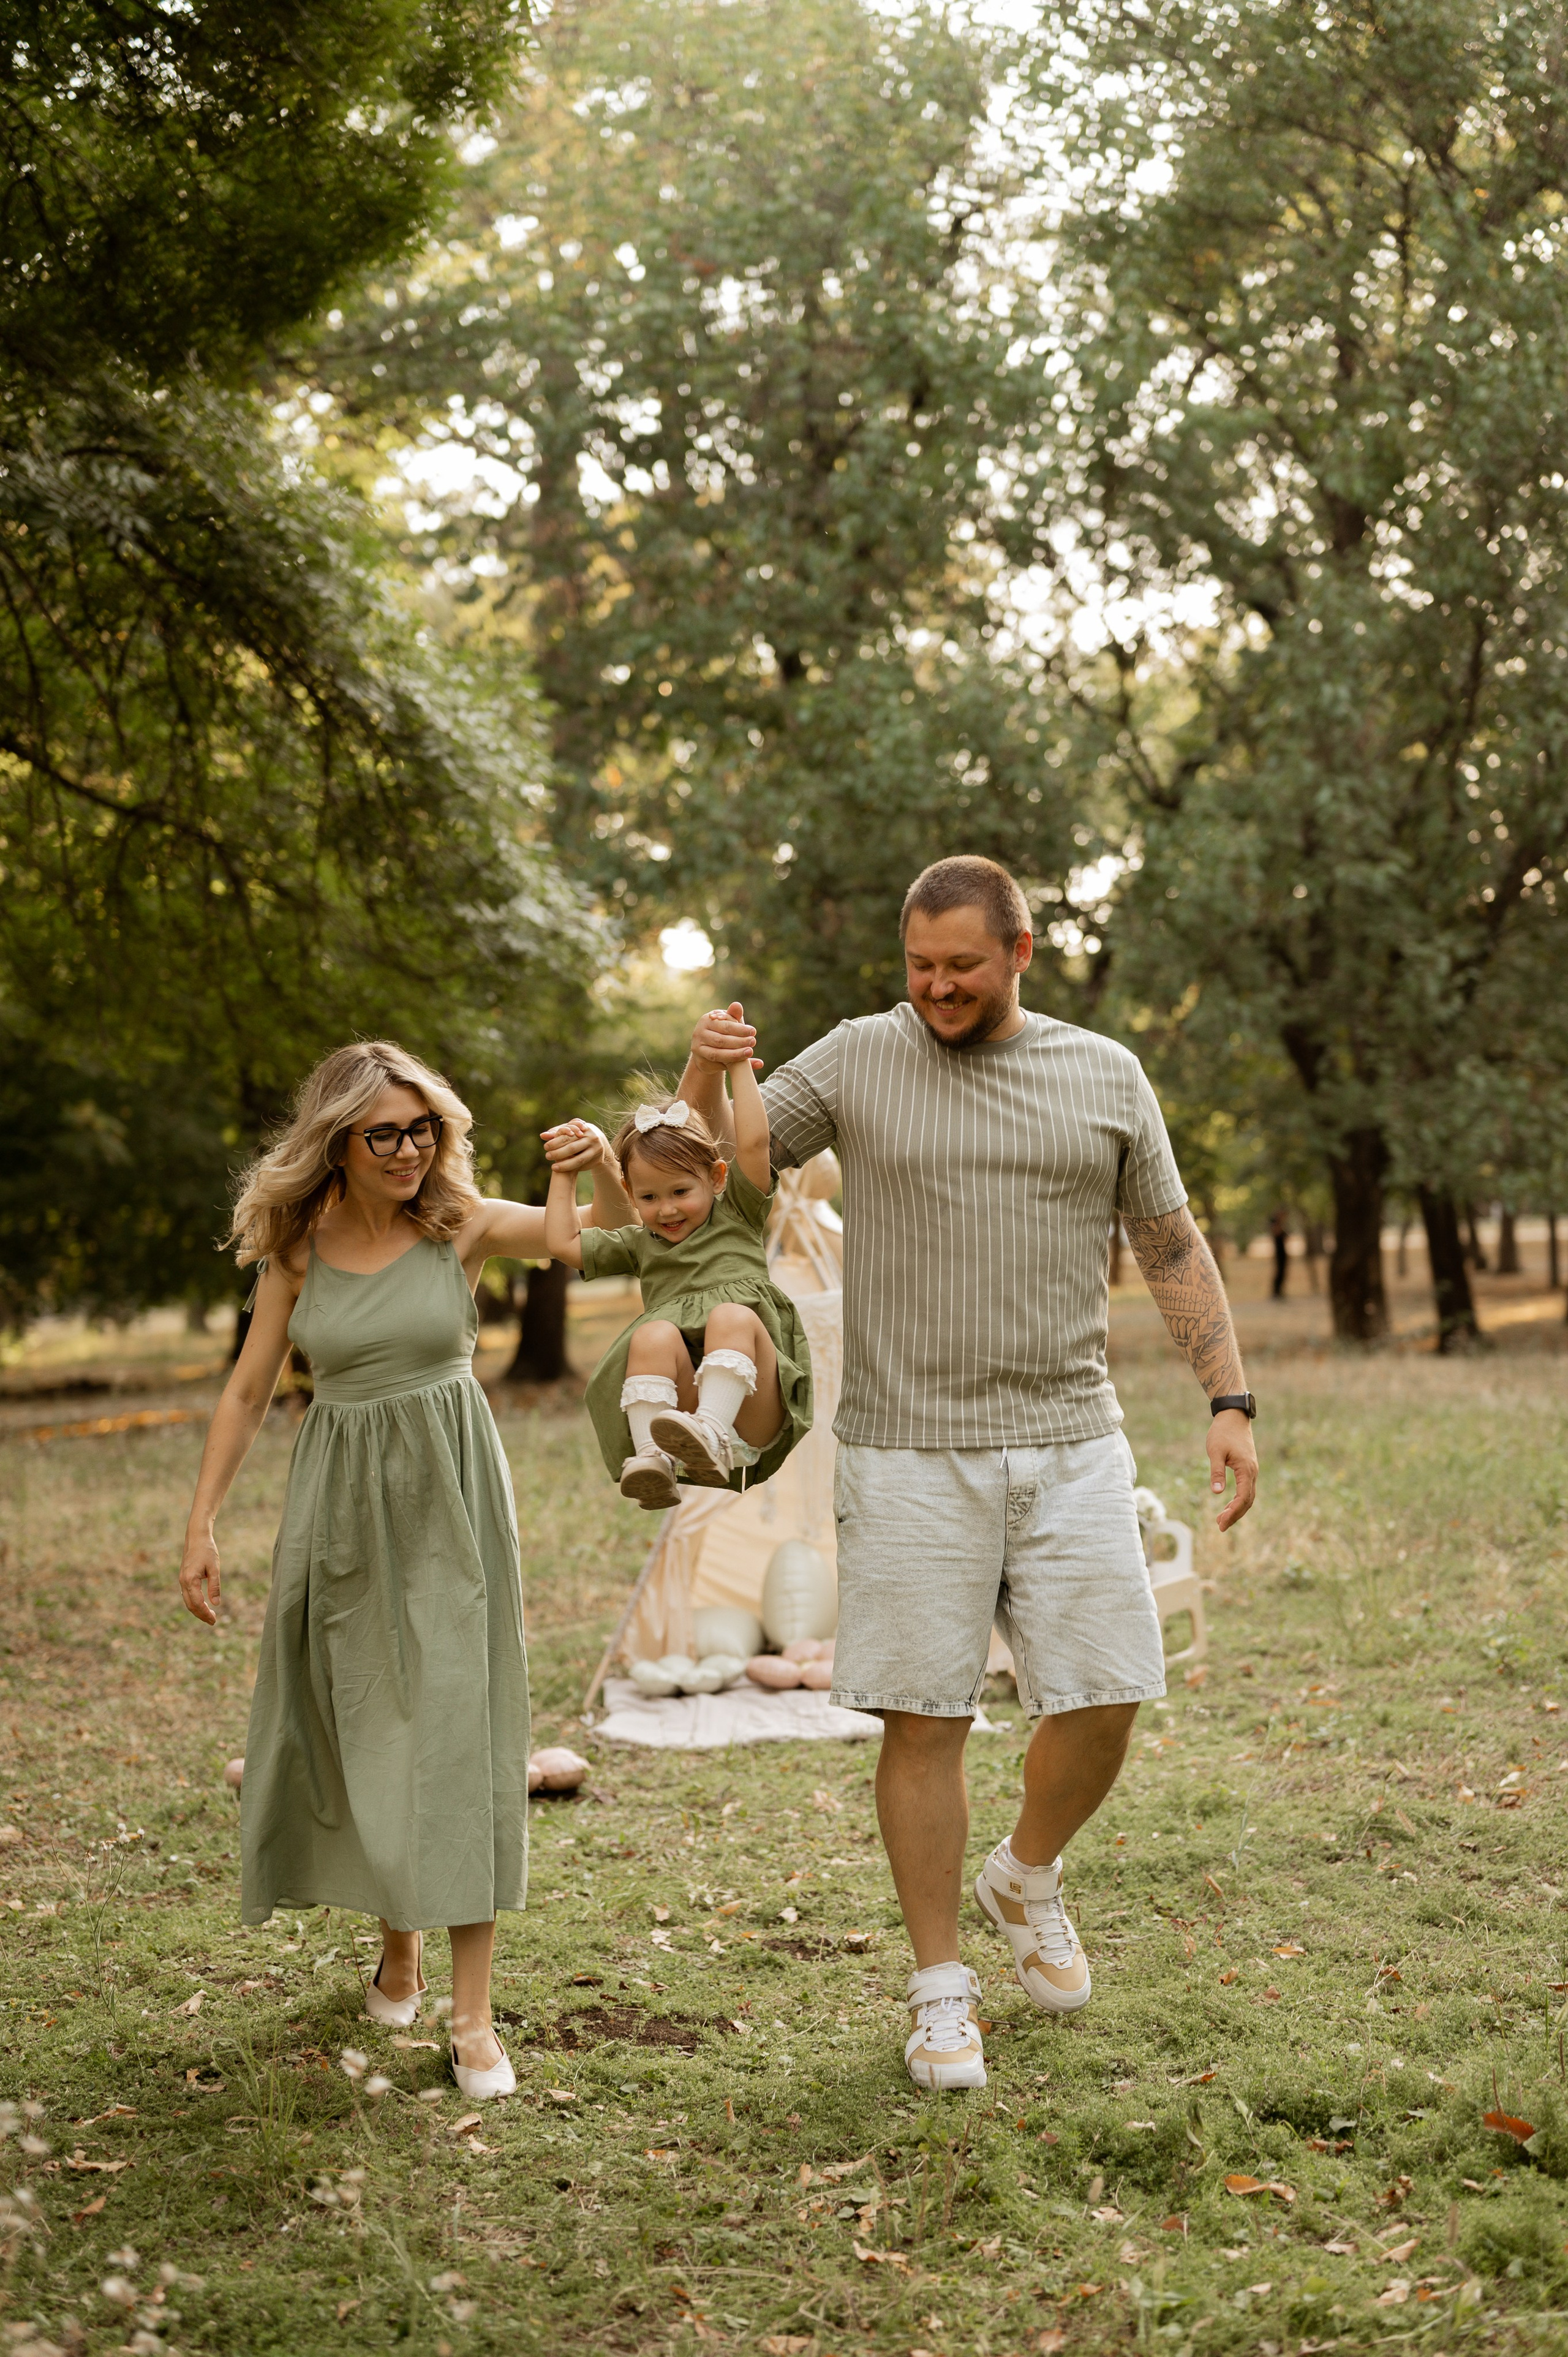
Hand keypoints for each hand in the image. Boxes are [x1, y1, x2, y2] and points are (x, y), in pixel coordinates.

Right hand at [180, 1529, 220, 1625]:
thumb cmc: (207, 1550)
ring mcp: (182, 1580)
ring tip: (209, 1615)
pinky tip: (203, 1604)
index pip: (197, 1603)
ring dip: (197, 1609)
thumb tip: (216, 1604)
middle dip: (201, 1615)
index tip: (214, 1620)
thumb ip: (214, 1586)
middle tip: (213, 1621)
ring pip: (188, 1600)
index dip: (205, 1613)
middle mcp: (183, 1581)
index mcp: (190, 1580)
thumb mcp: (214, 1568)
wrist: (196, 1537)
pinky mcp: (184, 1577)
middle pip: (190, 1605)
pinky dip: (194, 1602)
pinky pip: (187, 1594)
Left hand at [541, 1119, 608, 1171]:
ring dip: (565, 1164)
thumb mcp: (570, 1132)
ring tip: (553, 1167)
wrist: (599, 1143)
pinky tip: (562, 1170)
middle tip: (547, 1156)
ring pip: (578, 1159)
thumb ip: (556, 1133)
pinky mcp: (597, 1159)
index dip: (556, 1141)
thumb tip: (542, 1135)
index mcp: (584, 1128)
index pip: (568, 1136)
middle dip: (559, 1152)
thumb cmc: (579, 1136)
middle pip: (572, 1147)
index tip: (546, 1146)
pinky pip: (582, 1165)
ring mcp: (596, 1149)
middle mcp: (592, 1138)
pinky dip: (571, 1167)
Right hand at [691, 1001, 761, 1070]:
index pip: (724, 1025)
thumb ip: (733, 1015)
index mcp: (706, 1020)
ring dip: (735, 1054)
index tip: (753, 1031)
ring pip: (717, 1054)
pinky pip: (717, 1065)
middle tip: (753, 1042)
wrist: (707, 1049)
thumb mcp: (727, 1022)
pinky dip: (730, 1065)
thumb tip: (737, 1005)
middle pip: (720, 1040)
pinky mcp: (700, 1062)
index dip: (739, 1029)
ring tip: (750, 1052)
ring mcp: (698, 1049)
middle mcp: (698, 1034)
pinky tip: (743, 1065)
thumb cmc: (721, 1031)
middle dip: (739, 1042)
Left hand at [1207, 1410, 1257, 1531]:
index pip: (1242, 1498)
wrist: (1233, 1416)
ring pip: (1248, 1496)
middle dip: (1235, 1515)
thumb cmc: (1222, 1432)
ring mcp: (1252, 1470)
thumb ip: (1216, 1472)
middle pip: (1247, 1501)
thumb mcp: (1215, 1451)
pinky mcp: (1248, 1467)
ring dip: (1236, 1509)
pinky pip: (1246, 1488)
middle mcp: (1252, 1472)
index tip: (1220, 1523)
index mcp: (1246, 1470)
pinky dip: (1238, 1499)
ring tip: (1221, 1519)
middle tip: (1220, 1526)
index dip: (1232, 1513)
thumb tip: (1217, 1492)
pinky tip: (1228, 1504)